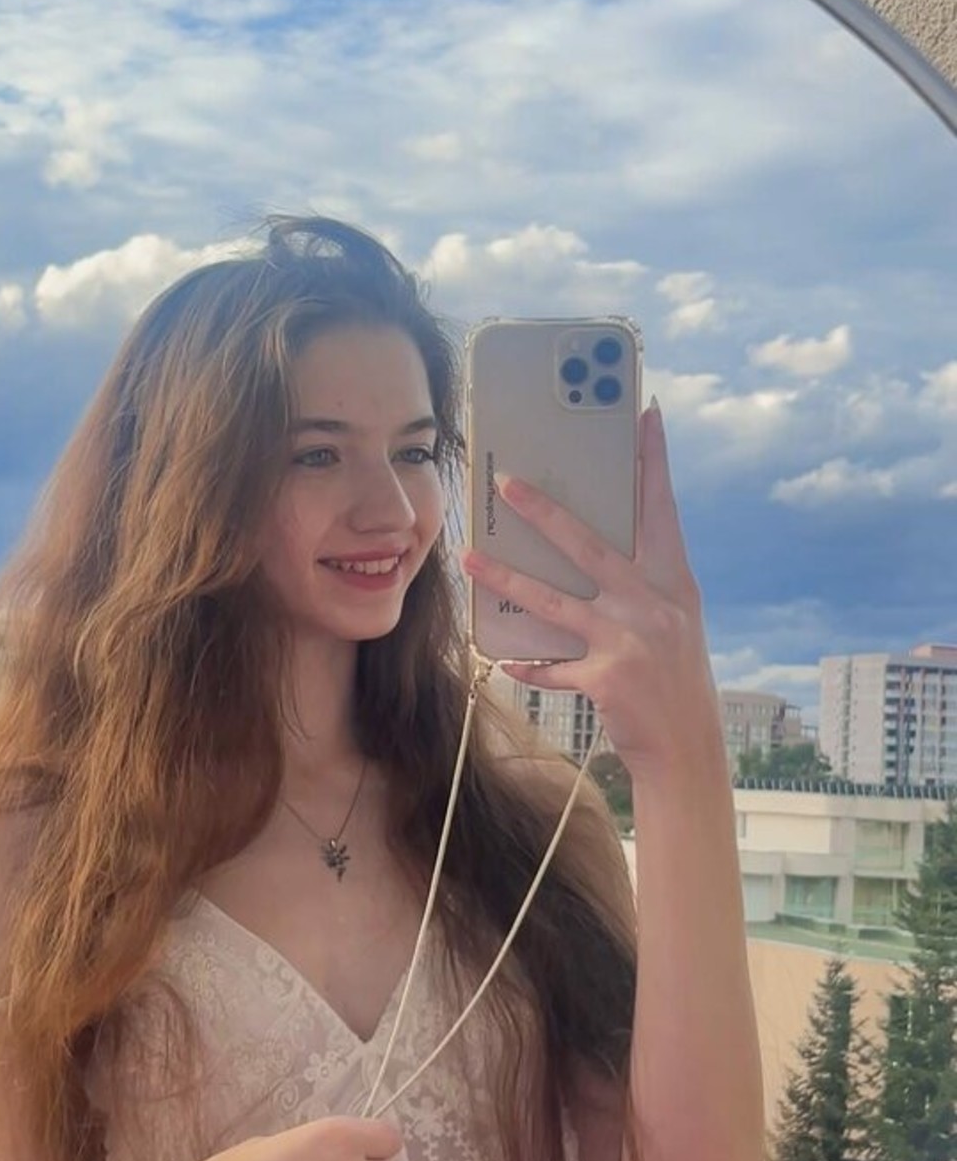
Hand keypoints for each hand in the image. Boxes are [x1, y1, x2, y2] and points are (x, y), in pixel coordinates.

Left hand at [460, 402, 717, 777]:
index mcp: (674, 582)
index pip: (662, 508)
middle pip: (589, 545)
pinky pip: (551, 665)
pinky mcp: (606, 678)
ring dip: (506, 577)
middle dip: (545, 512)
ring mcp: (628, 641)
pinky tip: (501, 658)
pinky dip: (525, 663)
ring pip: (552, 601)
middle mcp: (653, 605)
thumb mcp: (673, 621)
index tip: (645, 412)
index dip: (654, 460)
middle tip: (507, 484)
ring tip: (471, 556)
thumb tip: (594, 548)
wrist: (688, 748)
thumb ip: (640, 585)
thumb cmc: (675, 678)